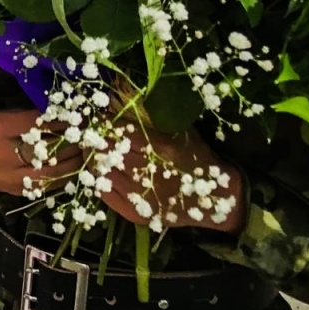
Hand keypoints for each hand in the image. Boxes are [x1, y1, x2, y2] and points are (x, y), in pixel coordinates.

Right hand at [0, 110, 81, 196]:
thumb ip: (26, 118)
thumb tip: (59, 116)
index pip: (40, 126)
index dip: (63, 122)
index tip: (82, 117)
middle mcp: (4, 157)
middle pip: (49, 154)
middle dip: (74, 146)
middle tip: (92, 138)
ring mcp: (10, 178)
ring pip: (50, 175)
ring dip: (73, 165)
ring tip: (87, 155)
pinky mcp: (14, 191)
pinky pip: (44, 188)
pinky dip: (62, 179)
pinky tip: (73, 171)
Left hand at [95, 125, 245, 233]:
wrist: (216, 200)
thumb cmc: (197, 159)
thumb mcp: (182, 131)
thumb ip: (156, 116)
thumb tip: (125, 96)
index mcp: (159, 148)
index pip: (118, 131)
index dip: (104, 123)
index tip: (99, 118)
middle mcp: (147, 173)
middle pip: (106, 151)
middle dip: (95, 140)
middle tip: (91, 135)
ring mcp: (139, 197)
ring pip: (100, 172)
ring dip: (94, 160)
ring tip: (94, 152)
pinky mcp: (134, 214)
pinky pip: (104, 194)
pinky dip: (99, 180)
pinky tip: (102, 172)